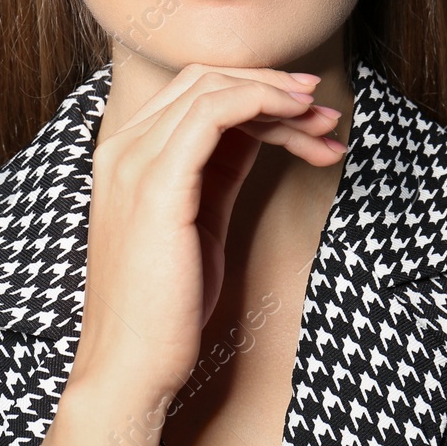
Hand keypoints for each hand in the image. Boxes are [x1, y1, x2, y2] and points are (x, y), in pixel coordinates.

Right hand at [69, 63, 344, 398]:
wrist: (131, 365)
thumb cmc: (164, 306)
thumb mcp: (198, 221)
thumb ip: (217, 170)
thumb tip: (259, 131)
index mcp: (125, 154)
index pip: (192, 93)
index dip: (254, 90)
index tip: (305, 109)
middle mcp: (122, 147)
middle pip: (205, 80)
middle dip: (273, 88)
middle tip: (323, 112)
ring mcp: (135, 161)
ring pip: (214, 89)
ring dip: (279, 98)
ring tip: (325, 126)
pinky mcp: (158, 183)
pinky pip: (215, 114)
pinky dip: (262, 104)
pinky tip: (298, 123)